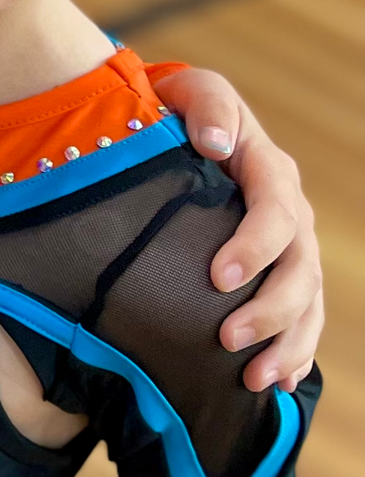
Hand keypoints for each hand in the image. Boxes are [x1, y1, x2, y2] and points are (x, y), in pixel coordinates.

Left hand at [152, 69, 321, 389]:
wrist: (169, 129)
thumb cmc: (175, 109)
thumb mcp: (190, 92)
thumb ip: (206, 107)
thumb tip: (218, 144)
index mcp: (269, 171)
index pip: (277, 212)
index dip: (255, 248)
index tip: (218, 279)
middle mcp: (289, 215)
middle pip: (300, 270)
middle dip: (271, 310)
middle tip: (228, 339)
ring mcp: (289, 250)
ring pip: (307, 304)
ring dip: (287, 345)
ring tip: (253, 379)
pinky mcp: (277, 276)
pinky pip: (301, 320)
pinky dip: (294, 353)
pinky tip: (274, 384)